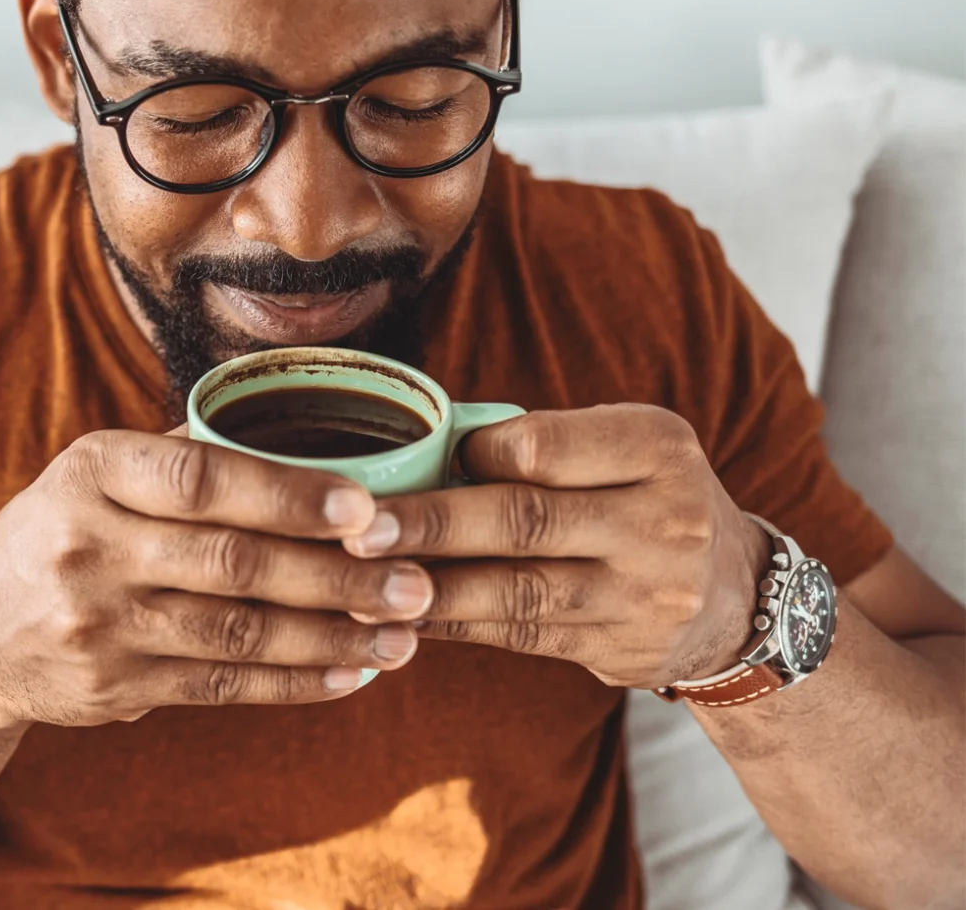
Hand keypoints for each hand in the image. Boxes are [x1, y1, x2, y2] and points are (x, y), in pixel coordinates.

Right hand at [0, 430, 435, 727]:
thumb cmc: (58, 535)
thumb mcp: (91, 475)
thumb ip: (180, 452)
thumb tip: (303, 415)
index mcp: (91, 471)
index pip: (200, 477)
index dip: (288, 493)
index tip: (367, 506)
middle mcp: (89, 545)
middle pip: (233, 562)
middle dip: (337, 576)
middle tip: (417, 582)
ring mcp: (99, 623)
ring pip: (238, 632)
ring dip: (332, 636)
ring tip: (404, 634)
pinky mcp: (114, 687)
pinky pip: (222, 683)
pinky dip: (293, 681)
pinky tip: (350, 673)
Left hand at [341, 405, 768, 688]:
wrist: (737, 601)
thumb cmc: (646, 499)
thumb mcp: (625, 449)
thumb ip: (544, 445)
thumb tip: (422, 449)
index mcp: (656, 448)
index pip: (545, 448)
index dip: (474, 456)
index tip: (419, 460)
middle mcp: (661, 520)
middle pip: (524, 521)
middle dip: (430, 525)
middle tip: (356, 528)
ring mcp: (644, 593)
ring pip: (516, 590)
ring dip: (430, 587)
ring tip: (360, 581)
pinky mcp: (618, 648)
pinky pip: (519, 635)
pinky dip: (454, 623)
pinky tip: (403, 615)